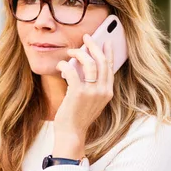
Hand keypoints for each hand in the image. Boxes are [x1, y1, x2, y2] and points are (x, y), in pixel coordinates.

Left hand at [53, 34, 113, 159]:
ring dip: (79, 53)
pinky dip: (65, 65)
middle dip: (94, 45)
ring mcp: (91, 92)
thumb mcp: (92, 101)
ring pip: (89, 62)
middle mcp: (103, 91)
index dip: (108, 52)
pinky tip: (60, 64)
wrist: (72, 134)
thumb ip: (92, 85)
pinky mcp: (78, 93)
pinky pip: (72, 71)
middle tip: (86, 37)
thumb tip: (85, 64)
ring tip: (71, 51)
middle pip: (101, 61)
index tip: (105, 41)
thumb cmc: (78, 116)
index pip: (110, 67)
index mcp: (107, 92)